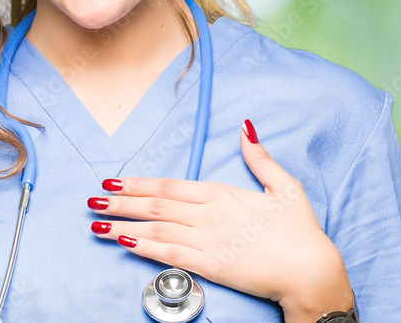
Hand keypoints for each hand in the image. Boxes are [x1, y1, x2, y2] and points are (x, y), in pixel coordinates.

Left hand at [86, 118, 352, 313]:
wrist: (308, 271)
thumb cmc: (299, 231)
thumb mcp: (285, 186)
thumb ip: (260, 158)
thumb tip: (245, 128)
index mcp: (224, 194)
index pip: (170, 187)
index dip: (139, 184)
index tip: (114, 181)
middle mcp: (210, 215)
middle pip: (156, 206)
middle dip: (121, 202)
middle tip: (92, 200)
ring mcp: (207, 242)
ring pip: (156, 230)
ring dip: (123, 225)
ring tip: (97, 223)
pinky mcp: (209, 267)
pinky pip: (169, 255)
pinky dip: (144, 248)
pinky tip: (125, 243)